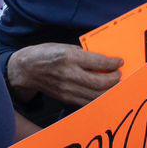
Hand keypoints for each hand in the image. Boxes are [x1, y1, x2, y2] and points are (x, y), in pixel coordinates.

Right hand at [6, 43, 123, 105]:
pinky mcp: (65, 98)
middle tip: (119, 74)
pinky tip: (102, 92)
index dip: (113, 63)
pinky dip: (98, 97)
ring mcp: (67, 89)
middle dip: (114, 79)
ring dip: (108, 90)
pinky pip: (86, 101)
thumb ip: (82, 54)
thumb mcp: (64, 47)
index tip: (120, 62)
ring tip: (113, 83)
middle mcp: (69, 74)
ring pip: (95, 95)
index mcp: (69, 57)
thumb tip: (102, 60)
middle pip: (99, 82)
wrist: (26, 69)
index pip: (98, 62)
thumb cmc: (45, 54)